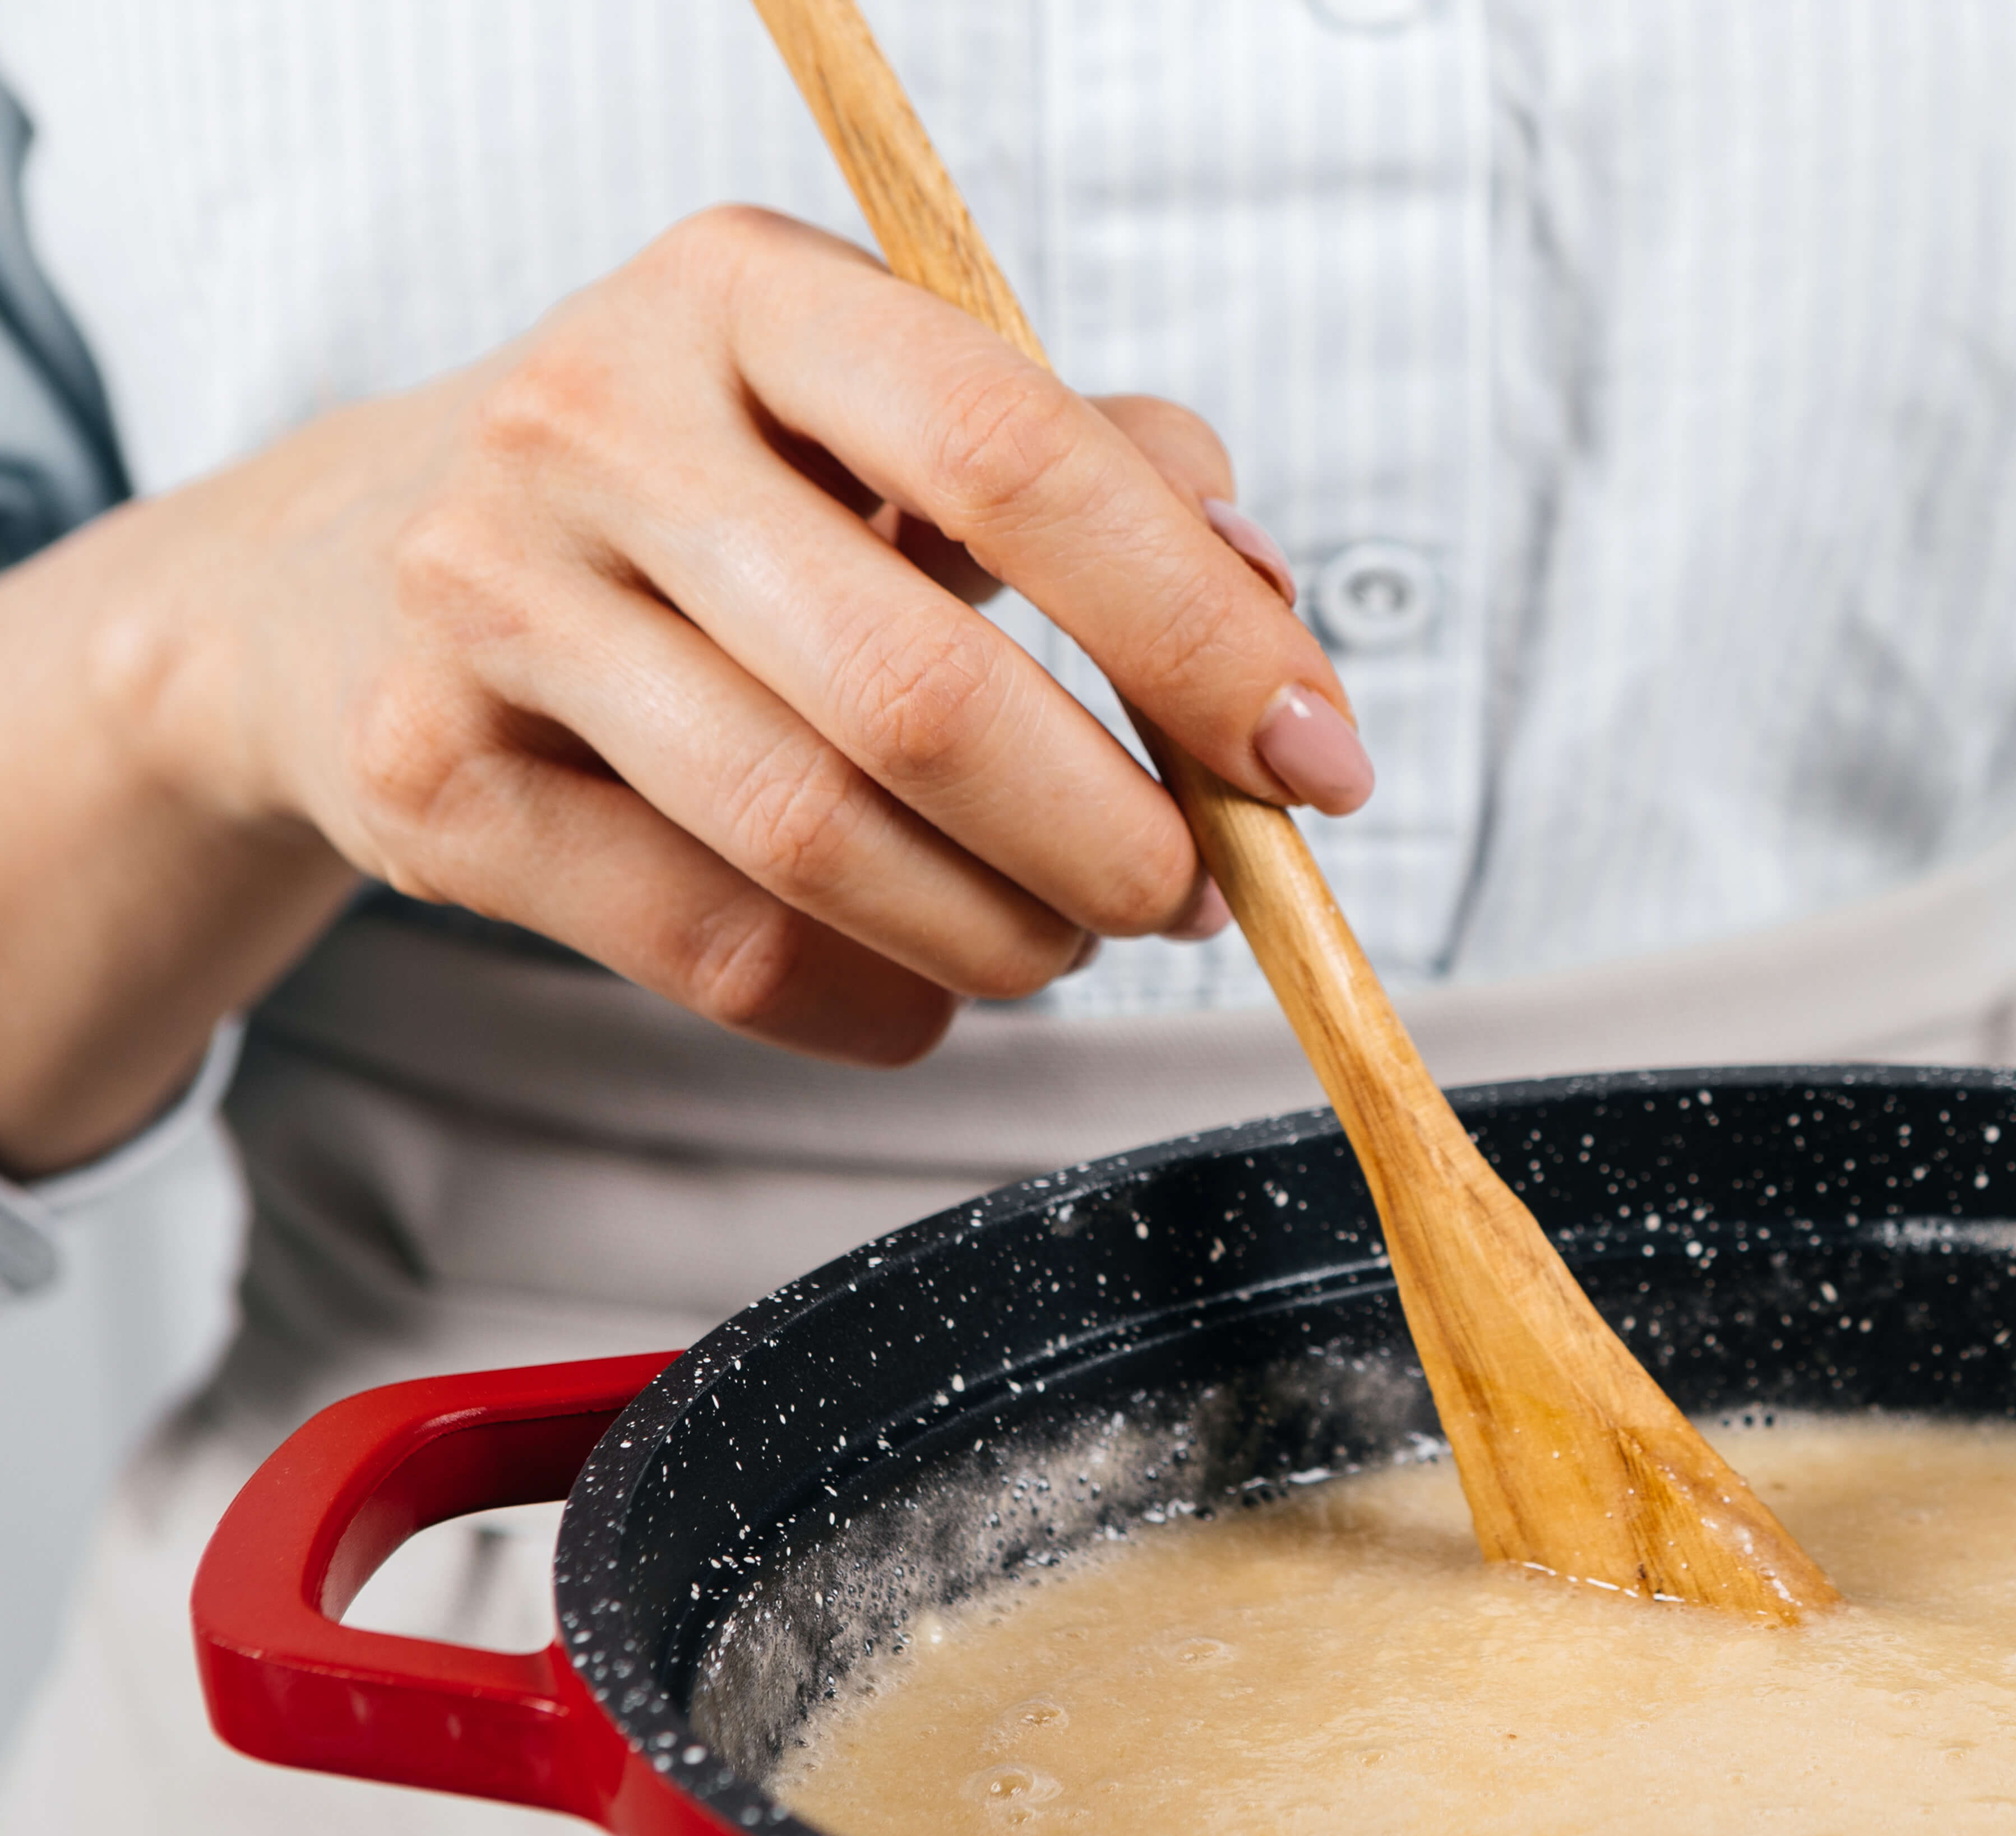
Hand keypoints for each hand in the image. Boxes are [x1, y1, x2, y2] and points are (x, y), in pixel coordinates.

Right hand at [95, 203, 1360, 1068]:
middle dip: (1113, 835)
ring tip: (1070, 940)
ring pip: (820, 841)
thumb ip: (1093, 475)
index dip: (1196, 632)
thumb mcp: (875, 427)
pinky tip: (927, 990)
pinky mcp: (427, 776)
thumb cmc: (697, 501)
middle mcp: (593, 422)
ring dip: (1004, 935)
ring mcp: (485, 599)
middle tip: (1196, 896)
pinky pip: (717, 949)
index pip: (1017, 456)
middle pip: (920, 694)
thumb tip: (1265, 597)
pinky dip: (874, 1004)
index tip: (1316, 758)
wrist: (343, 576)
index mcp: (742, 295)